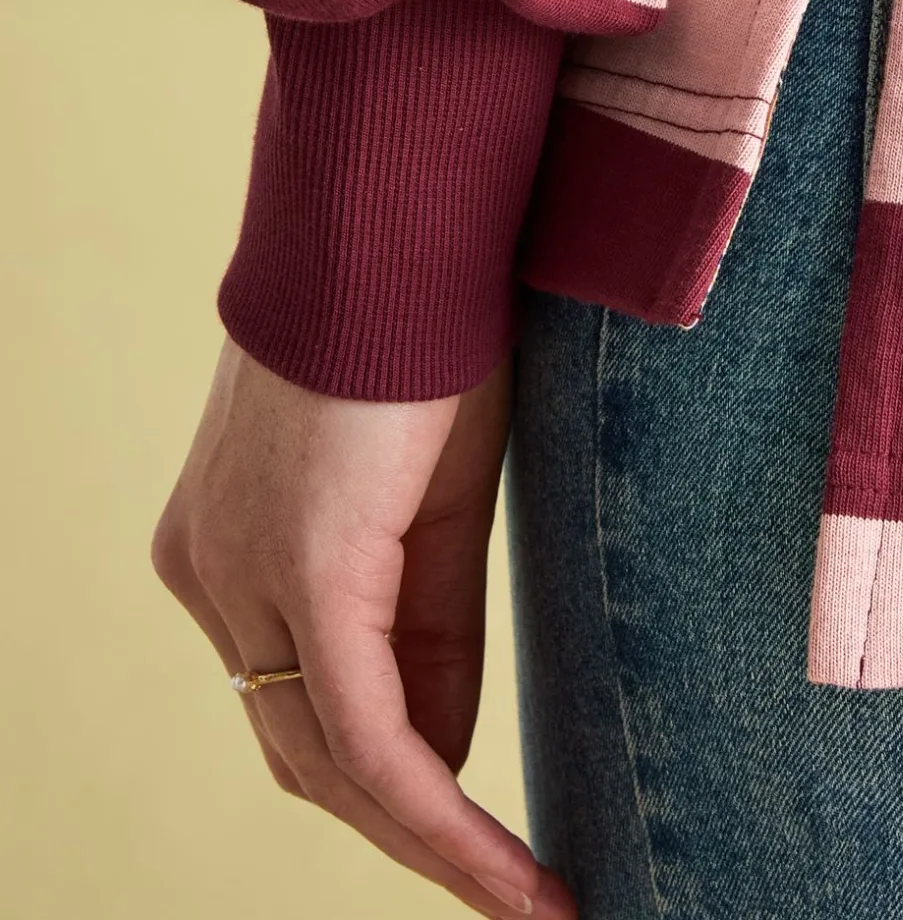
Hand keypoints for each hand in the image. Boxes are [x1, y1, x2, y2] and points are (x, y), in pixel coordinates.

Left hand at [152, 338, 575, 918]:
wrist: (413, 218)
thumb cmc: (434, 328)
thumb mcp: (437, 493)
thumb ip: (431, 620)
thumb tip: (449, 754)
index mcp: (227, 542)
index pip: (306, 697)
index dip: (400, 776)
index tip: (485, 833)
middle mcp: (208, 569)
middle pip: (302, 745)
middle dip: (407, 828)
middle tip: (512, 886)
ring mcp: (239, 571)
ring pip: (327, 757)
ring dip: (429, 840)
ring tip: (525, 896)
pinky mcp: (301, 568)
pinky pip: (365, 730)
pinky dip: (436, 811)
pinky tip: (502, 866)